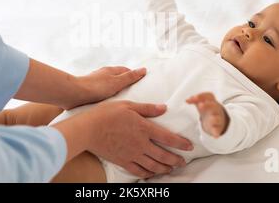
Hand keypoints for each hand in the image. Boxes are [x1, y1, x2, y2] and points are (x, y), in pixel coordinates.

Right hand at [54, 101, 192, 178]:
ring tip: (171, 169)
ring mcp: (132, 155)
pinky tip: (152, 173)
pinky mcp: (123, 161)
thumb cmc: (107, 114)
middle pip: (163, 155)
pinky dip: (148, 173)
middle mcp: (141, 144)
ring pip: (153, 166)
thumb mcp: (128, 106)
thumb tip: (164, 108)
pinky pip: (139, 171)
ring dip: (164, 168)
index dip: (180, 143)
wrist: (88, 130)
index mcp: (144, 128)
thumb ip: (147, 108)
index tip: (189, 146)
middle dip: (175, 159)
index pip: (167, 137)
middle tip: (183, 162)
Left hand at [74, 66, 146, 108]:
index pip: (126, 71)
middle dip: (125, 84)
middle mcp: (103, 75)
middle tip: (133, 94)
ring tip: (122, 102)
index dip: (134, 76)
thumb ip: (130, 77)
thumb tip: (143, 70)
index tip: (141, 83)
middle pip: (118, 78)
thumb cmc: (95, 88)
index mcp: (110, 70)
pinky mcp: (89, 92)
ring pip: (109, 86)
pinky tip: (108, 105)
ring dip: (115, 92)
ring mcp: (96, 83)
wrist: (73, 94)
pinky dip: (107, 98)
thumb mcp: (117, 82)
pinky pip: (102, 94)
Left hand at [187, 92, 228, 137]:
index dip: (201, 96)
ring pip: (217, 118)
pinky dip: (216, 132)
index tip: (192, 98)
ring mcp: (217, 118)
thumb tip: (186, 100)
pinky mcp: (217, 128)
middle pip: (213, 105)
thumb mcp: (202, 103)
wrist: (219, 120)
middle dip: (207, 105)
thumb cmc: (208, 109)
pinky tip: (215, 135)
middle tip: (200, 105)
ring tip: (211, 119)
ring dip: (214, 118)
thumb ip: (195, 100)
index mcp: (212, 102)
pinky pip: (217, 130)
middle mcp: (215, 109)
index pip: (209, 96)